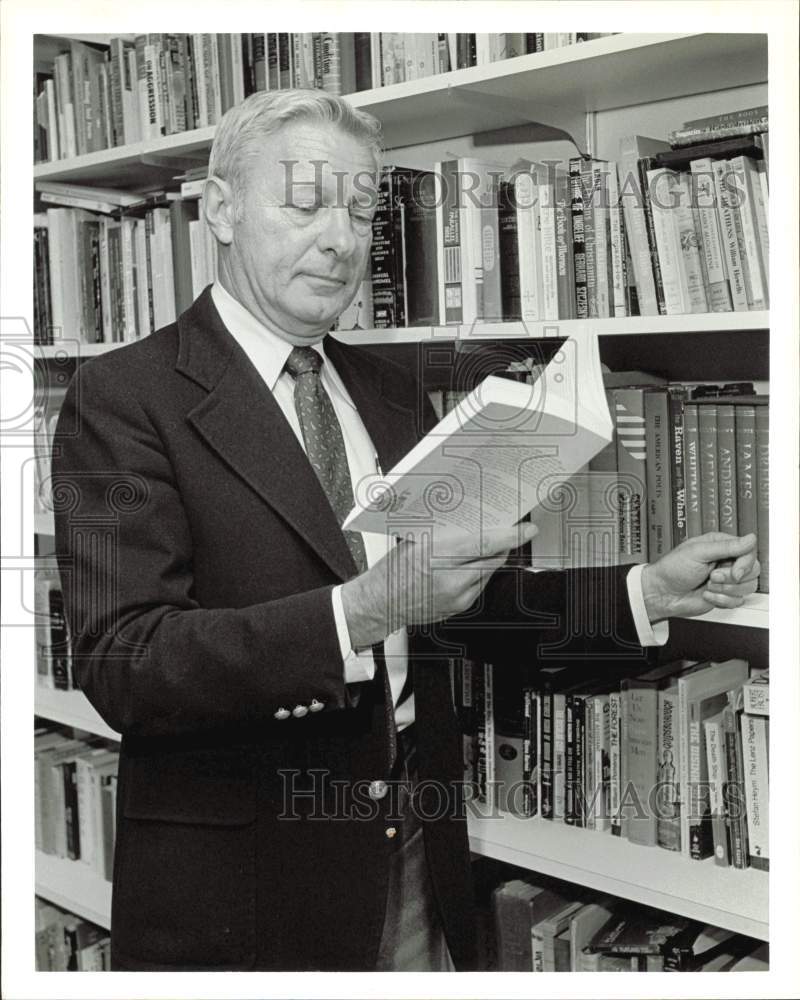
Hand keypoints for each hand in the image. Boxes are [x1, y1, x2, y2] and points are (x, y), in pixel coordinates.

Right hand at [341, 522, 538, 646]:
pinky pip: (479, 587)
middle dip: (502, 546)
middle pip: (493, 560)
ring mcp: (457, 598)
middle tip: (505, 533)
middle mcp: (451, 580)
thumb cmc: (392, 572)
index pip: (486, 543)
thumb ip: (448, 535)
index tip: (526, 530)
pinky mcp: (459, 608)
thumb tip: (474, 523)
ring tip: (477, 550)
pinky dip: (478, 575)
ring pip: (489, 574)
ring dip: (488, 560)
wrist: (379, 604)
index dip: (511, 535)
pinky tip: (466, 568)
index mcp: (438, 557)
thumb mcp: (417, 541)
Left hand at [641, 532, 759, 622]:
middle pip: (753, 570)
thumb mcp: (699, 553)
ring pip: (748, 587)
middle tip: (712, 577)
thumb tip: (751, 538)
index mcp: (721, 545)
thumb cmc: (673, 569)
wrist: (662, 594)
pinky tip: (706, 594)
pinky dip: (721, 600)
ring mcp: (726, 580)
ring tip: (707, 585)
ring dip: (725, 590)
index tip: (735, 571)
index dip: (745, 563)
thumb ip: (727, 547)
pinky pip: (737, 601)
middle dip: (732, 578)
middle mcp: (726, 561)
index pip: (749, 551)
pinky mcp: (724, 595)